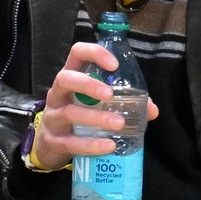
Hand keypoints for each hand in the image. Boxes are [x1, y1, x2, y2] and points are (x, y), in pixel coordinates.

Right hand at [28, 42, 160, 171]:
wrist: (49, 146)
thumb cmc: (78, 116)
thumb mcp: (94, 104)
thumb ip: (122, 102)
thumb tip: (151, 110)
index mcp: (70, 78)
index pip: (76, 53)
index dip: (94, 53)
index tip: (114, 65)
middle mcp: (57, 94)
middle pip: (65, 79)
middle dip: (88, 85)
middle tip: (110, 95)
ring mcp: (53, 117)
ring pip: (70, 113)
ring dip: (96, 117)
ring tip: (119, 124)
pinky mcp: (54, 141)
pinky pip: (72, 142)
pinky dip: (92, 144)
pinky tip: (109, 146)